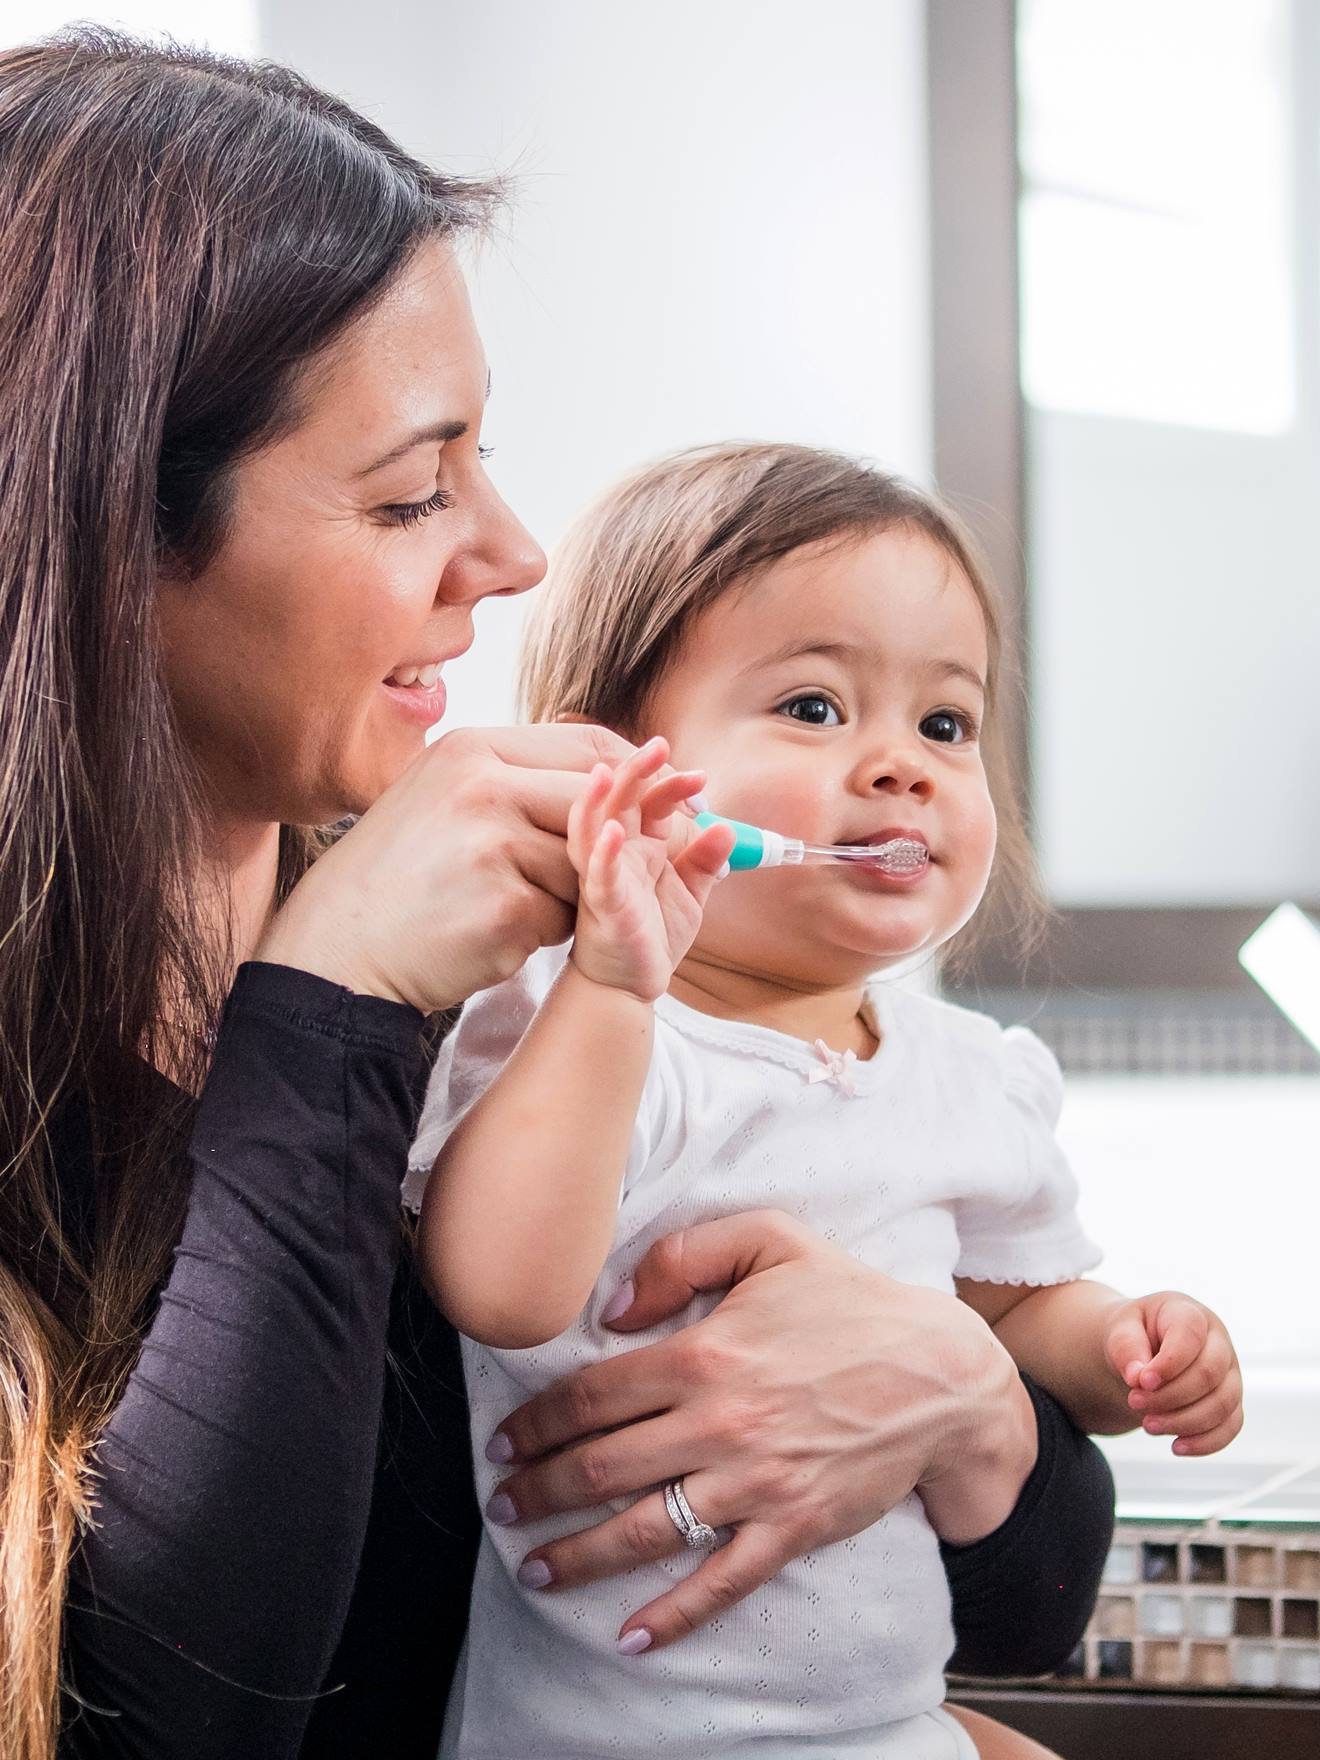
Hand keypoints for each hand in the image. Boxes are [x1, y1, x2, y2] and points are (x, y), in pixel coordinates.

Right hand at [258, 723, 637, 1012]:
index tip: (644, 810)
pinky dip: (544, 932)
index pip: (592, 747)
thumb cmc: (400, 874)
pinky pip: (566, 918)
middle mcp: (484, 787)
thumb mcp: (445, 796)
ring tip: (512, 902)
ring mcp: (495, 847)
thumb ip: (518, 777)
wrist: (337, 949)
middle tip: (594, 872)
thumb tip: (616, 768)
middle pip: (602, 804)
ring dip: (569, 893)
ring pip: (590, 866)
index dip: (631, 782)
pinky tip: (496, 933)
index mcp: (472, 749)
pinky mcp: (506, 908)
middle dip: (611, 842)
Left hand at [482, 1211, 1035, 1652]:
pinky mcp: (794, 1527)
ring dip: (579, 1556)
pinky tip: (632, 1636)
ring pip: (644, 1529)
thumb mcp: (770, 1239)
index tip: (503, 1441)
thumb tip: (612, 1309)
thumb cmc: (850, 1300)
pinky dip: (675, 1615)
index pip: (591, 1396)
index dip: (535, 1422)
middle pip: (600, 1467)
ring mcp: (756, 1482)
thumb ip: (682, 1255)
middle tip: (502, 1504)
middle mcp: (720, 1423)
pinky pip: (722, 1580)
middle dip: (537, 1490)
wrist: (942, 1373)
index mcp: (704, 1352)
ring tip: (534, 1569)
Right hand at [568, 737, 732, 1000]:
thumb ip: (706, 860)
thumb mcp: (690, 892)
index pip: (650, 801)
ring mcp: (605, 877)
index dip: (671, 783)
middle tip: (658, 745)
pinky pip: (598, 876)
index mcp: (639, 845)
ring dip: (598, 800)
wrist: (631, 984)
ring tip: (606, 772)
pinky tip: (612, 833)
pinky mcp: (603, 906)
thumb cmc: (653, 935)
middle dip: (635, 771)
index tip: (701, 776)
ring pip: (591, 829)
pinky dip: (603, 854)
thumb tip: (726, 827)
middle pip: (618, 800)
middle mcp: (616, 854)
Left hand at [1105, 1291, 1242, 1455]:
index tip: (1140, 1382)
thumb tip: (1138, 1378)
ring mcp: (1230, 1373)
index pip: (1190, 1336)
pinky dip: (1206, 1442)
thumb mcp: (1120, 1329)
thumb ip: (1126, 1347)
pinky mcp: (1231, 1402)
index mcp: (1191, 1314)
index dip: (1168, 1364)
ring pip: (1222, 1405)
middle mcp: (1219, 1342)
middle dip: (1170, 1396)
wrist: (1144, 1350)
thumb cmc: (1134, 1335)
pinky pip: (1230, 1427)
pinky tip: (1176, 1447)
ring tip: (1148, 1425)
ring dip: (1184, 1422)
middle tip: (1133, 1402)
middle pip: (1208, 1374)